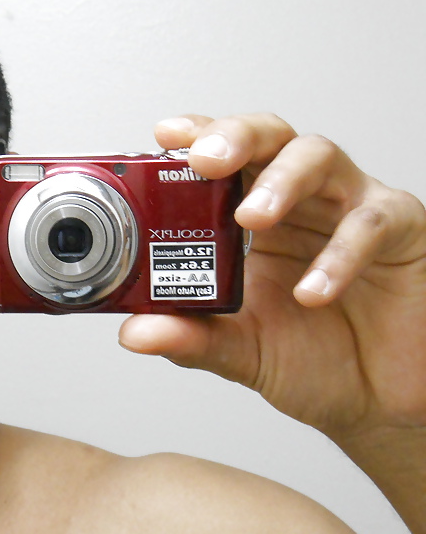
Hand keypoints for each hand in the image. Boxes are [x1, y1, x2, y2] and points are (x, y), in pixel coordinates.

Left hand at [119, 113, 425, 445]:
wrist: (376, 398)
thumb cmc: (311, 358)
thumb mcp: (239, 352)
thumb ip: (191, 338)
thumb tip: (135, 332)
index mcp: (251, 217)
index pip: (223, 160)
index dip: (197, 137)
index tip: (165, 135)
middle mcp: (299, 201)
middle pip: (269, 136)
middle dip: (235, 137)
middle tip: (205, 160)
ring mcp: (349, 208)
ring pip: (319, 157)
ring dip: (280, 180)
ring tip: (250, 216)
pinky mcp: (401, 231)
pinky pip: (371, 222)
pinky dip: (339, 253)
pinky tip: (311, 290)